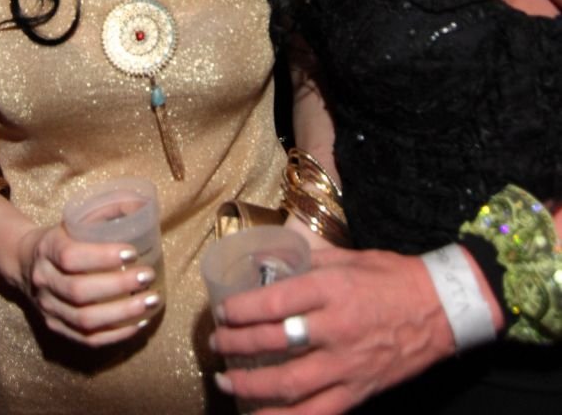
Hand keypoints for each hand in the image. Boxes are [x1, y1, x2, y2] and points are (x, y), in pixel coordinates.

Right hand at [17, 223, 162, 346]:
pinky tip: (139, 322)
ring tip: (151, 301)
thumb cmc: (64, 237)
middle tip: (148, 276)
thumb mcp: (77, 218)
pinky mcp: (56, 328)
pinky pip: (87, 339)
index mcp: (48, 248)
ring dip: (122, 313)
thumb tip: (143, 205)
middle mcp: (44, 281)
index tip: (133, 252)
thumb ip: (107, 210)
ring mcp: (48, 309)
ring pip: (84, 319)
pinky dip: (116, 334)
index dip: (102, 256)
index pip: (70, 256)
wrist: (26, 262)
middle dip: (118, 285)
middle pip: (78, 291)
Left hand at [210, 247, 454, 414]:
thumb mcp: (346, 258)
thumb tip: (264, 263)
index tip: (222, 312)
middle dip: (237, 345)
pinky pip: (317, 413)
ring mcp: (348, 364)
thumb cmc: (391, 276)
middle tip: (216, 343)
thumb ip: (305, 262)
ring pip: (289, 383)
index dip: (241, 310)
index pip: (274, 302)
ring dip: (251, 385)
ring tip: (226, 381)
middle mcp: (336, 328)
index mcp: (331, 289)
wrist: (440, 308)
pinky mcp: (359, 390)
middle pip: (274, 342)